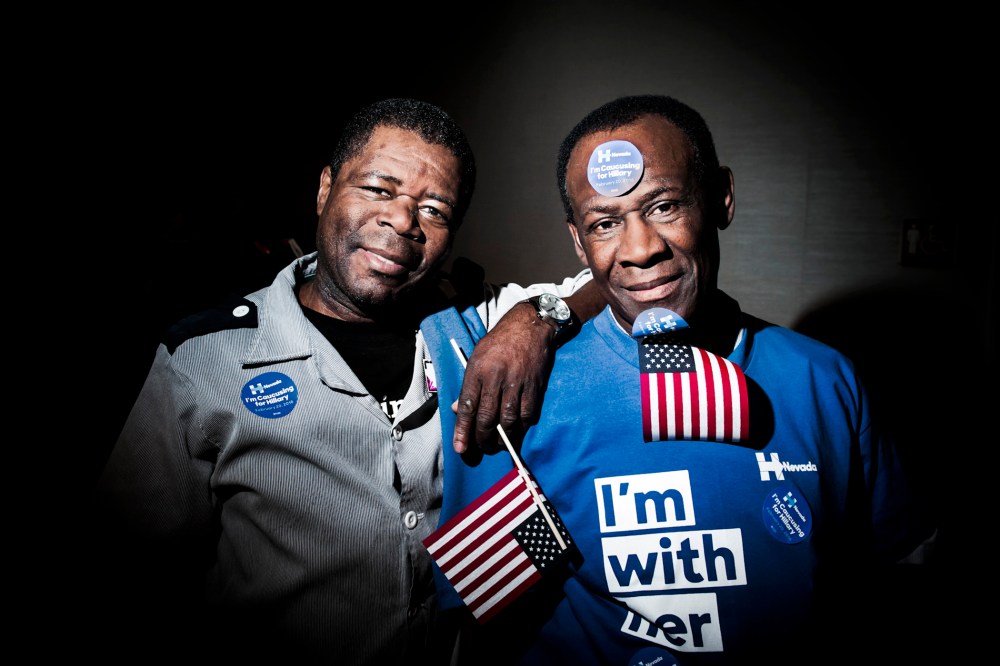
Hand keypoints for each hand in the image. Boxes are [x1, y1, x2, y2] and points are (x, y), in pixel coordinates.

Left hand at [452, 301, 555, 453]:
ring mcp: (517, 383)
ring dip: (502, 438)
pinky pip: (527, 414)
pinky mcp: (534, 386)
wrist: (530, 326)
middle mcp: (496, 378)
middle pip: (487, 418)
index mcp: (478, 370)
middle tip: (481, 449)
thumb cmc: (499, 342)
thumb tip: (458, 410)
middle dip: (482, 439)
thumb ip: (468, 385)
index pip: (467, 406)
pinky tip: (516, 432)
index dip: (463, 430)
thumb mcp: (477, 357)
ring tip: (497, 446)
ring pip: (508, 420)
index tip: (460, 448)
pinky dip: (521, 428)